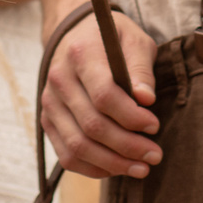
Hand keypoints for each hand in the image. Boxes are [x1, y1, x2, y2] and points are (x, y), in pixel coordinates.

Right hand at [40, 7, 161, 177]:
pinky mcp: (48, 120)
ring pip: (77, 145)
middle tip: (155, 155)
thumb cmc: (110, 39)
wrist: (73, 34)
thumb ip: (140, 69)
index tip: (154, 126)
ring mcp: (50, 102)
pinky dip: (92, 168)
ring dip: (112, 163)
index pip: (104, 95)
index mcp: (81, 54)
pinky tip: (116, 168)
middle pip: (92, 125)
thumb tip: (147, 100)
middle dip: (127, 146)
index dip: (131, 117)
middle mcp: (59, 79)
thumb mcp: (134, 41)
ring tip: (140, 168)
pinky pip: (66, 154)